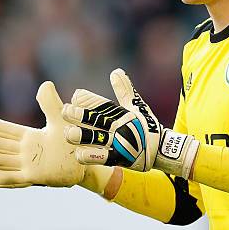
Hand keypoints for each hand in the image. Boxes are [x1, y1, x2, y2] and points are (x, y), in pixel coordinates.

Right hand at [0, 81, 85, 187]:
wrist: (84, 162)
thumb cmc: (71, 140)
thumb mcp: (60, 120)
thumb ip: (51, 104)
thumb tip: (45, 84)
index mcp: (27, 136)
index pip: (1, 129)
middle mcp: (22, 151)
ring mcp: (26, 165)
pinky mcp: (33, 178)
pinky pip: (11, 180)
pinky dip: (0, 179)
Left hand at [62, 68, 199, 177]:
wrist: (163, 149)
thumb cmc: (146, 126)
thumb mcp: (136, 106)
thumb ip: (125, 90)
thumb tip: (116, 71)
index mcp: (122, 114)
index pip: (104, 105)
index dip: (90, 100)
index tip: (76, 95)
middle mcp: (120, 127)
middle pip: (97, 120)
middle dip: (80, 116)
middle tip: (65, 111)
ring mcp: (121, 143)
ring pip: (98, 139)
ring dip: (83, 136)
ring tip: (67, 133)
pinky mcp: (122, 158)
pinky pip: (105, 158)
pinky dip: (92, 156)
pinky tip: (79, 154)